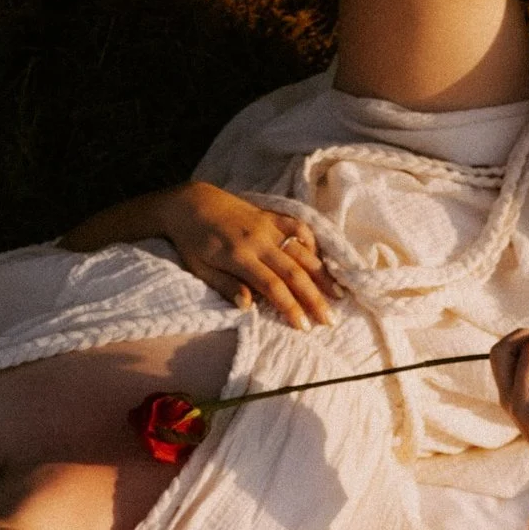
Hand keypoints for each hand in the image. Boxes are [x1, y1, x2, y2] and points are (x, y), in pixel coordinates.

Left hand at [161, 182, 339, 328]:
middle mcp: (258, 242)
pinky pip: (297, 227)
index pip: (273, 287)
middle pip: (294, 273)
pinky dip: (311, 242)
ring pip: (302, 251)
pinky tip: (320, 259)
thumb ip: (225, 286)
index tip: (304, 327)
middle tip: (330, 319)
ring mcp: (267, 227)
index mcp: (240, 258)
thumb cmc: (191, 241)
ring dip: (322, 274)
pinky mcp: (271, 216)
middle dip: (314, 298)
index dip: (291, 308)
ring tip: (338, 293)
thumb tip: (247, 307)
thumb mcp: (199, 268)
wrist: (189, 203)